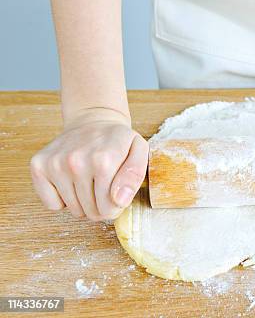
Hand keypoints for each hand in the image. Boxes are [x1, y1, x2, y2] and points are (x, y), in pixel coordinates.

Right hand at [30, 108, 147, 220]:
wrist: (92, 121)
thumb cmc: (118, 140)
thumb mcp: (138, 151)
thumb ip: (134, 175)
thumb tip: (120, 200)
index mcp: (104, 159)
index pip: (109, 207)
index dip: (116, 206)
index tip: (118, 194)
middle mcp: (76, 161)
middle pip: (91, 211)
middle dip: (101, 205)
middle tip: (104, 186)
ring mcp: (55, 163)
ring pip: (73, 210)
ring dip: (83, 202)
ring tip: (90, 180)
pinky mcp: (38, 166)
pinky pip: (51, 205)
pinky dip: (62, 199)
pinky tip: (72, 181)